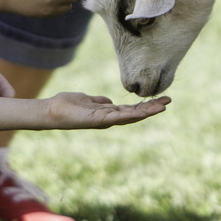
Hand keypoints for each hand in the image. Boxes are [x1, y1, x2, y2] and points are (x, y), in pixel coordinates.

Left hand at [43, 92, 171, 128]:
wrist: (52, 111)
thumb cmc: (67, 105)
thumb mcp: (88, 100)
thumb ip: (99, 101)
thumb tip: (109, 101)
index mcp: (107, 113)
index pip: (130, 109)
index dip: (145, 106)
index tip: (159, 99)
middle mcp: (108, 118)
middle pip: (134, 113)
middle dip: (151, 108)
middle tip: (168, 101)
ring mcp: (104, 120)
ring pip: (130, 116)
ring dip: (146, 112)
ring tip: (162, 106)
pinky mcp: (97, 120)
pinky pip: (117, 117)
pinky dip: (131, 115)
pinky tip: (142, 112)